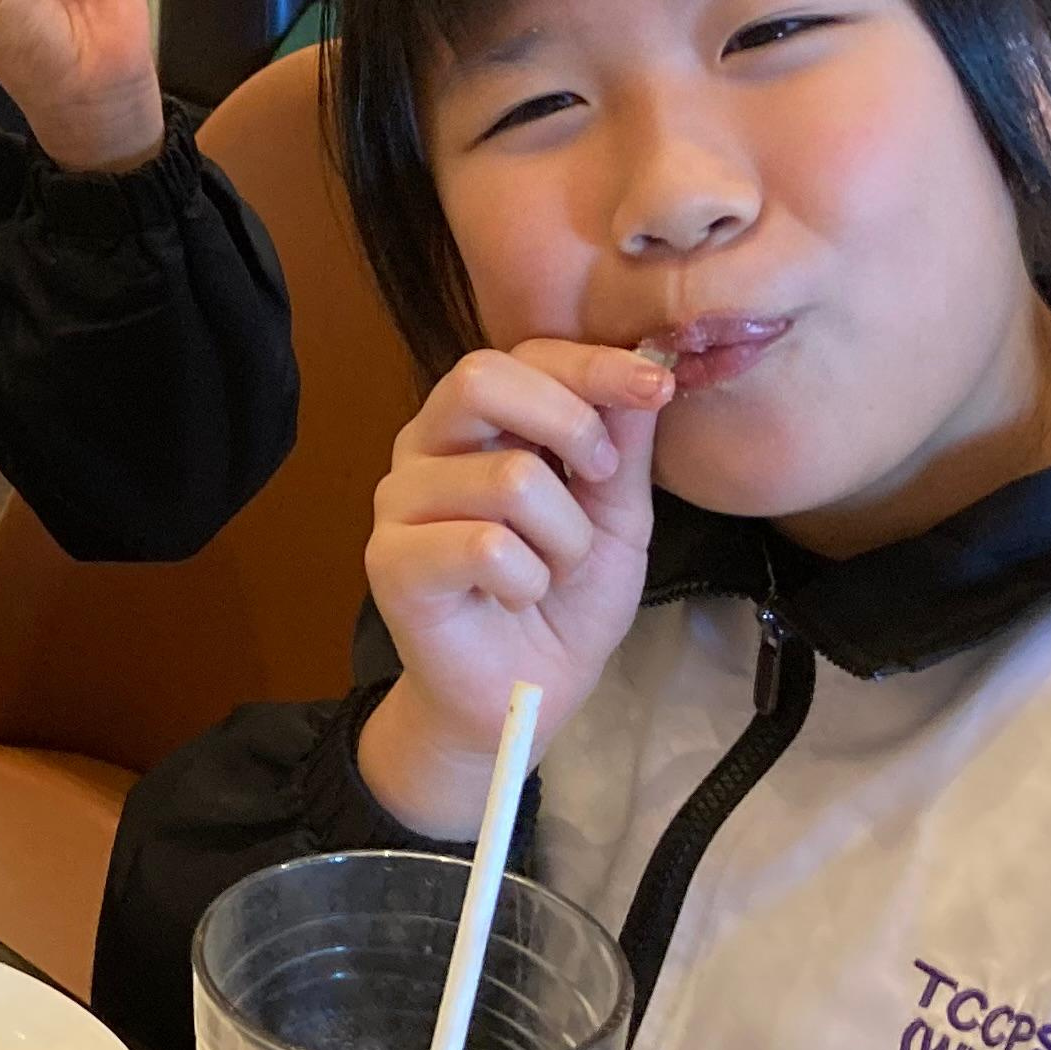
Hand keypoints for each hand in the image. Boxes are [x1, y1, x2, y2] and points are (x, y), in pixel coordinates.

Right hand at [352, 340, 670, 837]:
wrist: (521, 695)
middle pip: (482, 377)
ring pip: (507, 477)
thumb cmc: (562, 602)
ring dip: (564, 536)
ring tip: (555, 571)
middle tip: (599, 482)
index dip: (593, 363)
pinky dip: (529, 579)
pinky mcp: (393, 563)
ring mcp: (400, 503)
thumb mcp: (616, 515)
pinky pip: (486, 545)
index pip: (524, 354)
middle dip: (569, 424)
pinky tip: (518, 597)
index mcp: (475, 424)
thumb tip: (647, 370)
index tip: (656, 388)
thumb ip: (622, 445)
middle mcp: (425, 448)